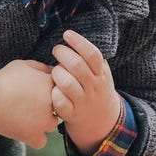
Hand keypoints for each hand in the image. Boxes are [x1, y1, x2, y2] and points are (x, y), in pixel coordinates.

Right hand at [0, 59, 56, 148]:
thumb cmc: (3, 80)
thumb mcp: (23, 65)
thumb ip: (40, 67)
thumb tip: (50, 71)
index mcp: (50, 84)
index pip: (59, 87)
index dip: (47, 88)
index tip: (35, 89)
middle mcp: (52, 103)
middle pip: (59, 106)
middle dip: (48, 104)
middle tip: (31, 102)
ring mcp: (44, 121)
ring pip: (52, 123)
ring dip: (43, 121)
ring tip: (27, 116)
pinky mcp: (33, 135)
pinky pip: (41, 141)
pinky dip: (35, 138)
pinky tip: (26, 131)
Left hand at [51, 30, 121, 153]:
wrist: (102, 120)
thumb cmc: (95, 89)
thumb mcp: (101, 74)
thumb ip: (91, 59)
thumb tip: (74, 36)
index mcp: (101, 74)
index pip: (93, 55)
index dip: (79, 42)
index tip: (67, 34)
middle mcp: (94, 87)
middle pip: (77, 66)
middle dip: (63, 54)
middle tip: (56, 50)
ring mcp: (83, 101)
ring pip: (66, 83)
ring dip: (56, 73)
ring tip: (55, 71)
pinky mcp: (72, 114)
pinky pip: (59, 102)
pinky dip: (54, 93)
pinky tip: (53, 89)